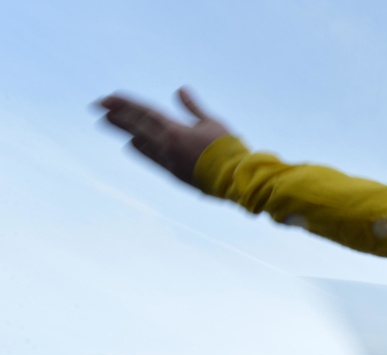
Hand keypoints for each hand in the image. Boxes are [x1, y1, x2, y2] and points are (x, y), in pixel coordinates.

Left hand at [97, 88, 229, 185]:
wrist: (235, 179)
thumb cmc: (228, 148)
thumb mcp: (211, 122)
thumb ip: (192, 108)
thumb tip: (179, 90)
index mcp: (175, 131)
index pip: (144, 113)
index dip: (125, 104)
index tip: (108, 98)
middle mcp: (166, 146)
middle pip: (136, 127)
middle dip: (116, 115)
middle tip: (97, 106)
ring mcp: (168, 161)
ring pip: (140, 142)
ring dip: (124, 131)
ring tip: (108, 121)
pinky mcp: (174, 173)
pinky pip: (151, 157)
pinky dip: (141, 148)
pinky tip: (132, 143)